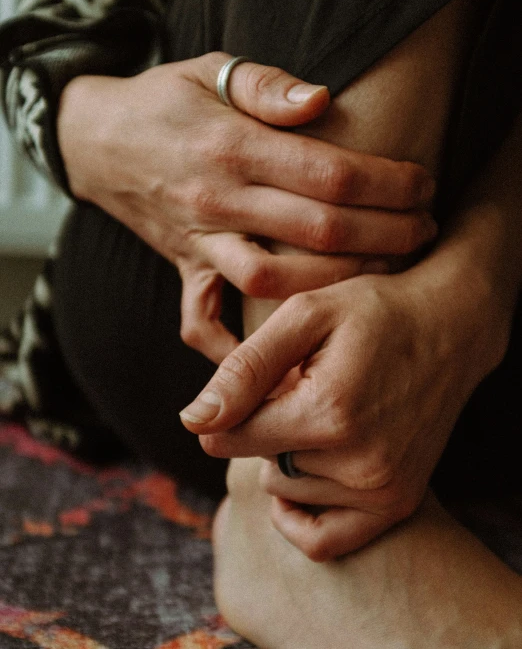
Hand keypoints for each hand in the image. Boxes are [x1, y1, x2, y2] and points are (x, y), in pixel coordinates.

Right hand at [58, 52, 434, 362]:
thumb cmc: (163, 101)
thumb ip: (267, 85)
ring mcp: (200, 241)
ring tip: (383, 269)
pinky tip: (280, 347)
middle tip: (425, 229)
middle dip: (386, 234)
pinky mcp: (186, 267)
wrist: (96, 140)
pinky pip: (203, 320)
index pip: (328, 173)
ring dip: (337, 282)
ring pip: (275, 280)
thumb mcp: (211, 69)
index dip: (387, 182)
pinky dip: (236, 346)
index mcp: (231, 147)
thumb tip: (322, 100)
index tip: (422, 184)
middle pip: (317, 230)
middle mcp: (217, 200)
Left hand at [180, 251, 508, 558]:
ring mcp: (382, 490)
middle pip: (261, 463)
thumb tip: (194, 422)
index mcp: (327, 412)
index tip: (250, 386)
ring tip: (326, 411)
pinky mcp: (397, 503)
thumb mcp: (304, 316)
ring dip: (292, 456)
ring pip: (288, 491)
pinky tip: (308, 472)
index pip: (231, 438)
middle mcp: (358, 463)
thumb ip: (245, 370)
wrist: (448, 327)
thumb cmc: (372, 311)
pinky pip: (323, 540)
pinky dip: (301, 514)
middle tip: (305, 387)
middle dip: (268, 427)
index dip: (228, 410)